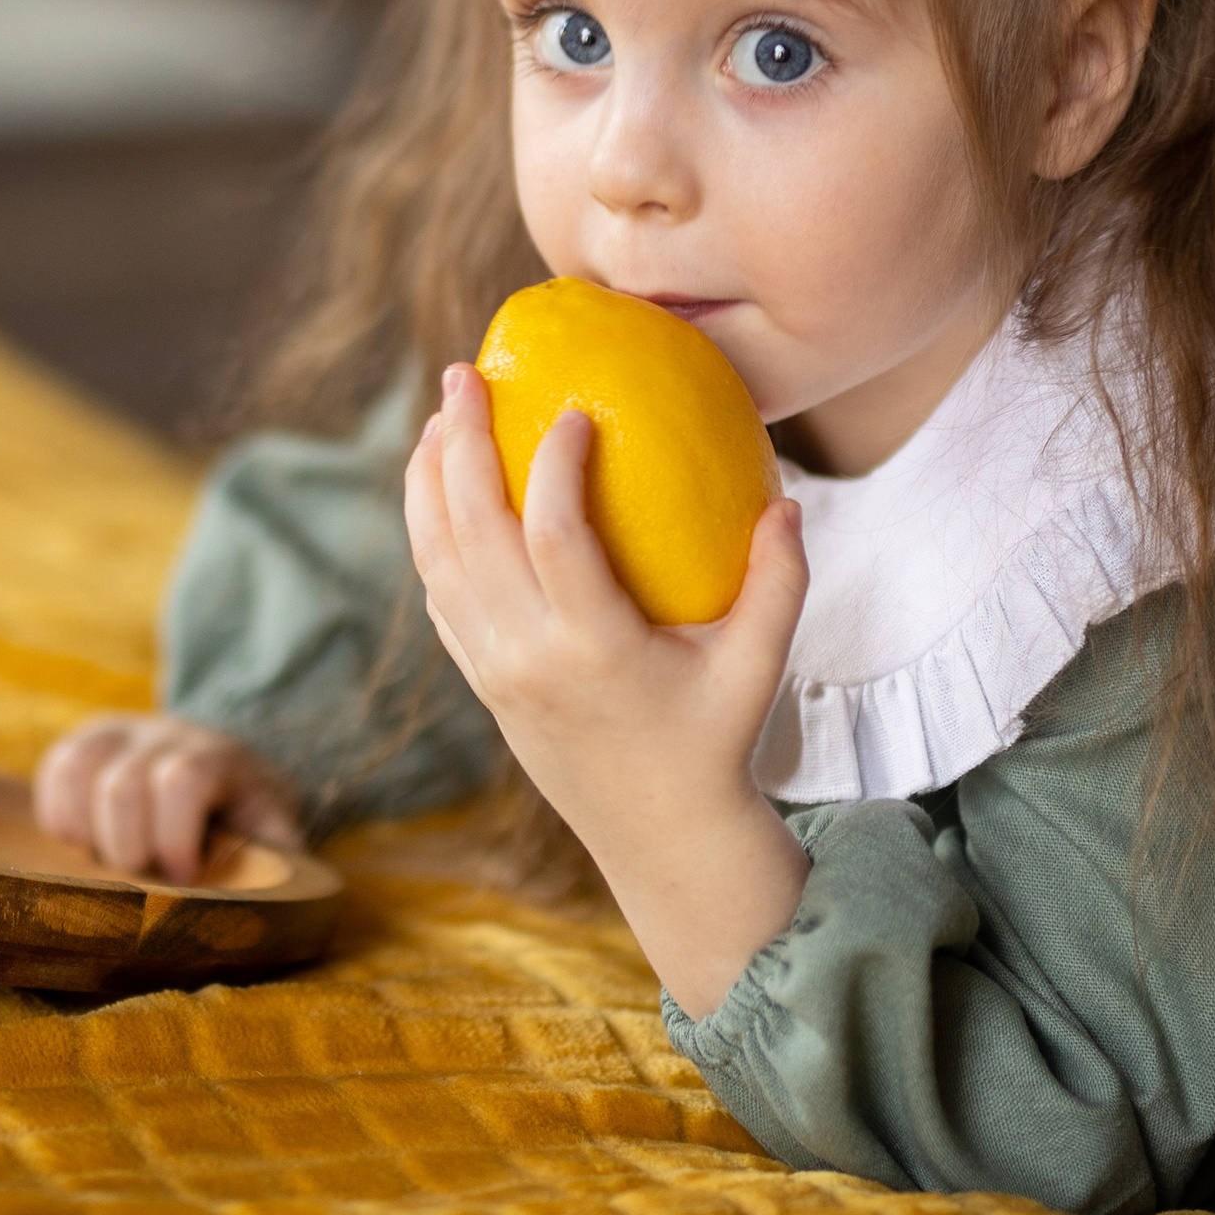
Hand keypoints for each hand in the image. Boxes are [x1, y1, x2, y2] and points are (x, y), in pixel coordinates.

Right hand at [33, 713, 305, 883]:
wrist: (224, 769)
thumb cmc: (246, 814)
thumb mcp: (274, 828)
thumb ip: (278, 848)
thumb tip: (281, 873)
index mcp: (217, 756)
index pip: (182, 780)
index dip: (174, 837)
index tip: (183, 875)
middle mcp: (164, 734)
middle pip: (122, 785)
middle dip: (127, 848)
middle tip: (143, 875)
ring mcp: (119, 733)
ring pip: (77, 768)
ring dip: (84, 829)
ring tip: (106, 860)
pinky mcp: (85, 743)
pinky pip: (54, 768)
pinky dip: (58, 813)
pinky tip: (82, 843)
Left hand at [404, 361, 811, 1016]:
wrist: (658, 840)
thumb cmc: (716, 743)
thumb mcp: (759, 668)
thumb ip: (778, 585)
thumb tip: (788, 501)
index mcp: (594, 648)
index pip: (553, 535)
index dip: (552, 464)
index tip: (572, 408)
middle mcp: (527, 657)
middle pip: (470, 531)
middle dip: (457, 443)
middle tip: (461, 374)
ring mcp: (492, 673)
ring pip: (436, 561)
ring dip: (426, 483)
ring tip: (436, 418)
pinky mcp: (479, 683)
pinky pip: (439, 597)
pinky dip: (429, 537)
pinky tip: (440, 490)